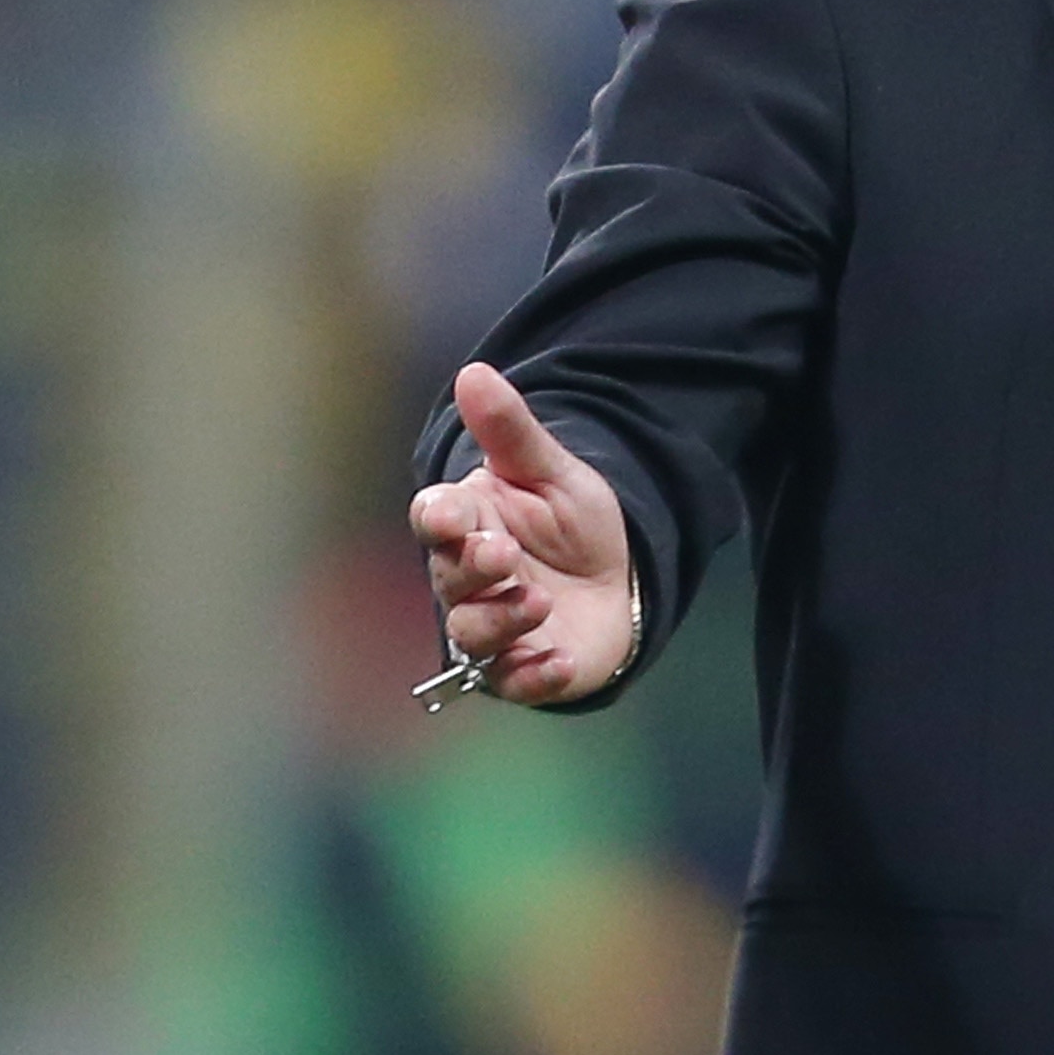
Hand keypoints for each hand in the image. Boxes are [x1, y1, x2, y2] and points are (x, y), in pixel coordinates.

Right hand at [408, 360, 636, 706]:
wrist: (619, 578)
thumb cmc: (571, 522)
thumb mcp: (552, 469)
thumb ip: (511, 430)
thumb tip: (474, 373)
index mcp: (468, 524)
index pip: (434, 520)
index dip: (437, 518)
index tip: (449, 513)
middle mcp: (468, 580)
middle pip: (449, 579)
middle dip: (471, 568)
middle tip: (504, 553)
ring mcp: (494, 628)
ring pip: (472, 634)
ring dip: (499, 620)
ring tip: (539, 600)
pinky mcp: (523, 669)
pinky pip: (513, 681)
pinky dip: (533, 675)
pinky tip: (558, 660)